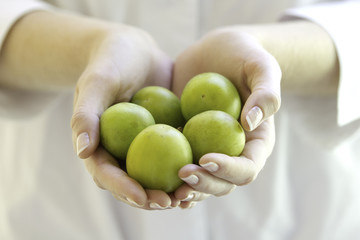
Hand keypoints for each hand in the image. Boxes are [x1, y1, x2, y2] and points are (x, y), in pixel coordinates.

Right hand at [71, 26, 176, 208]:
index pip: (106, 174)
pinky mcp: (164, 138)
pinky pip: (175, 156)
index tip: (144, 197)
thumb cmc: (110, 62)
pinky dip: (186, 167)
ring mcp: (142, 146)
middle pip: (132, 183)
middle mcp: (119, 151)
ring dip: (171, 190)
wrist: (135, 50)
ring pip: (155, 176)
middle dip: (150, 198)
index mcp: (98, 145)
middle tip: (172, 202)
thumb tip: (82, 151)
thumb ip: (86, 114)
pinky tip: (204, 172)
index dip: (123, 189)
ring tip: (190, 196)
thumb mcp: (97, 82)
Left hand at [172, 27, 280, 201]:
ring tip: (166, 188)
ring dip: (184, 188)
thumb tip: (249, 124)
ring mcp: (208, 149)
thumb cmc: (245, 56)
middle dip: (204, 184)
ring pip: (200, 180)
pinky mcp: (186, 142)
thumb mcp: (261, 66)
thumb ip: (266, 94)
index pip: (247, 168)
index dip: (229, 170)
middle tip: (182, 174)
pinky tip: (150, 177)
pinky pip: (177, 162)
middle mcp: (232, 152)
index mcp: (255, 143)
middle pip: (222, 183)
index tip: (207, 158)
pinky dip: (167, 175)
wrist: (216, 51)